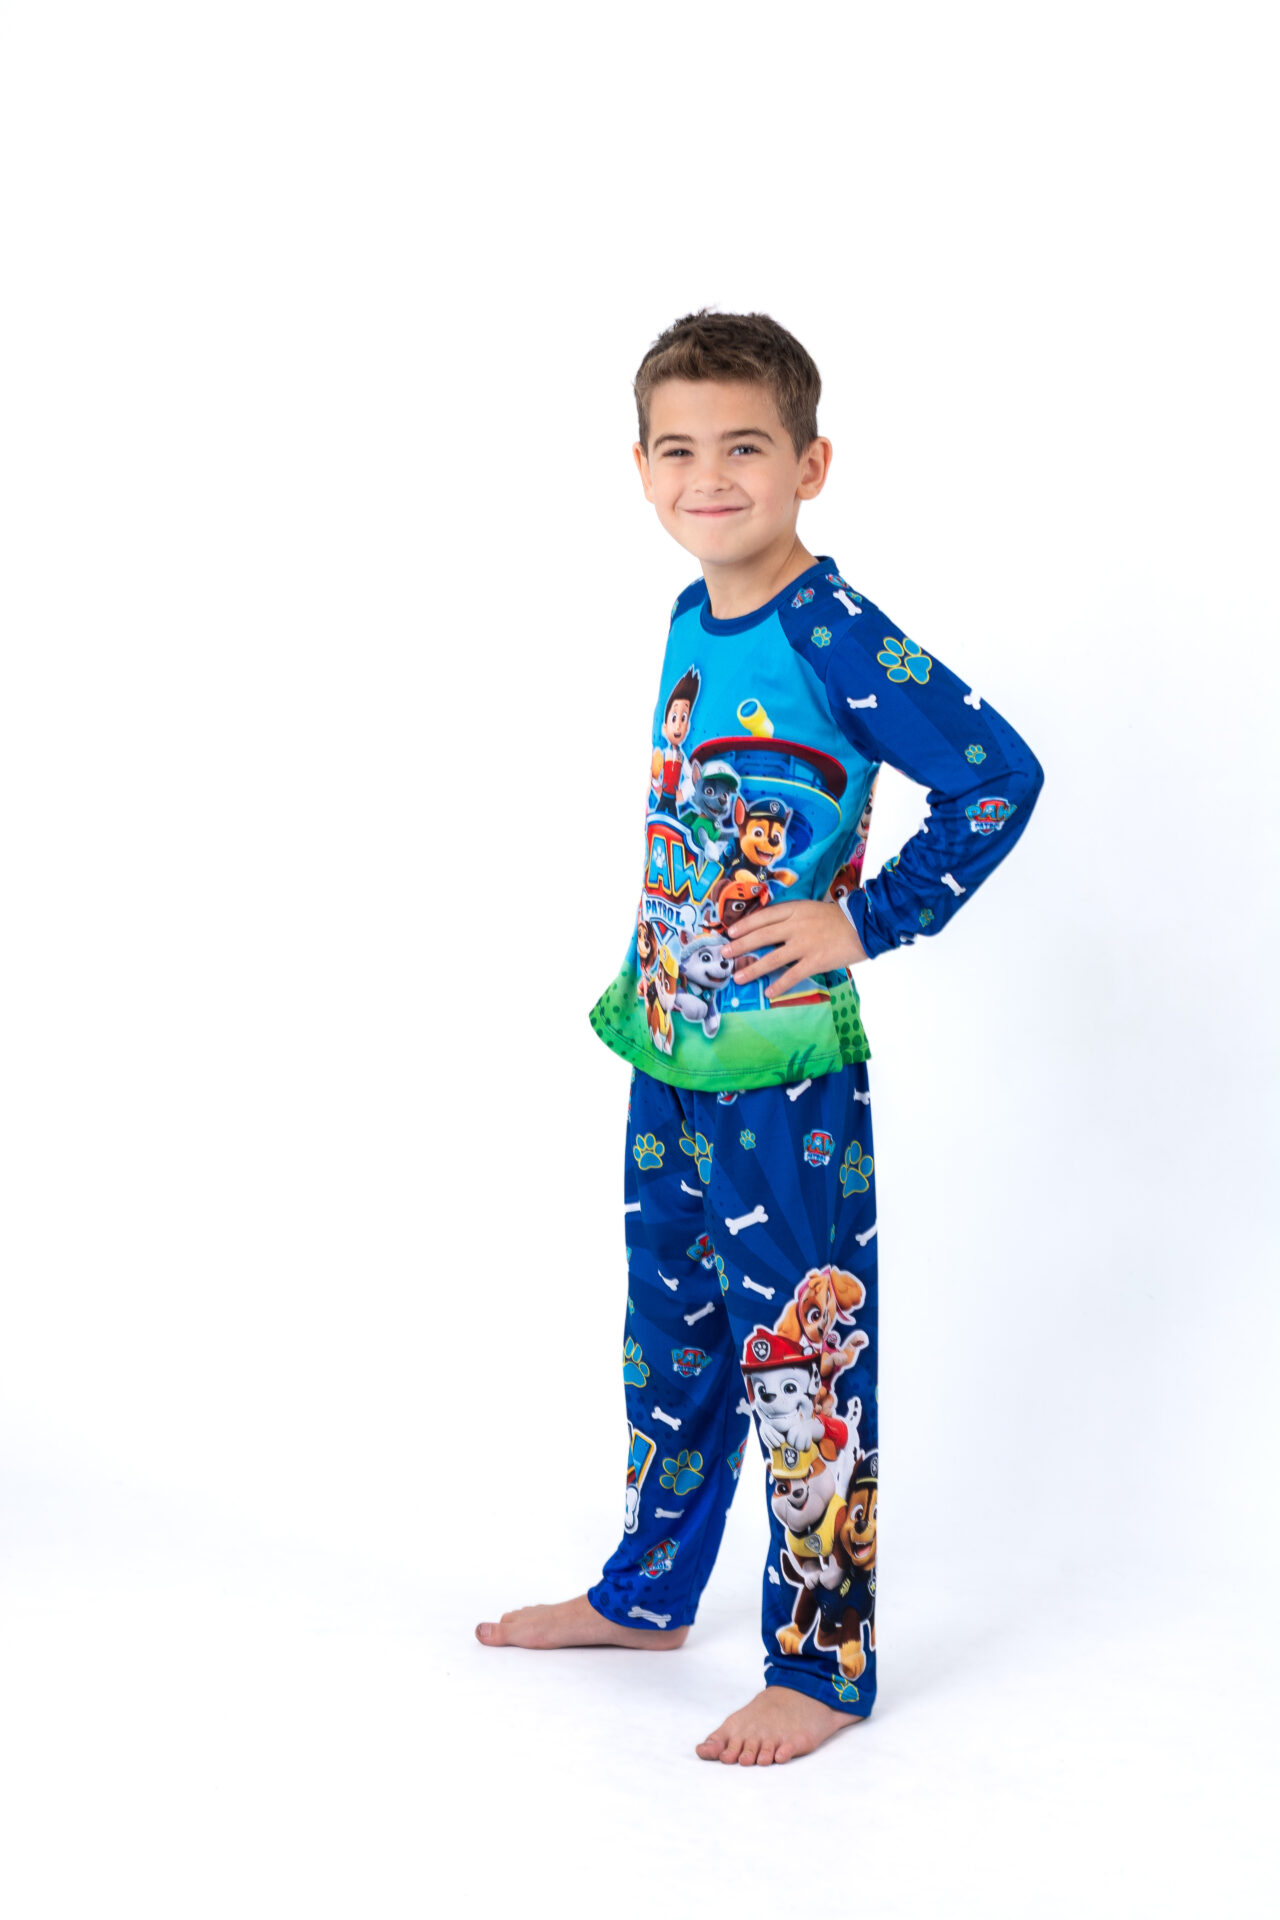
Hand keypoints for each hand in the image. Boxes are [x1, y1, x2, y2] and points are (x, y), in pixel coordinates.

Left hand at [724, 900, 867, 1000]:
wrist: (864, 924)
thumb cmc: (838, 917)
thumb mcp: (811, 909)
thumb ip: (793, 917)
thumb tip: (771, 929)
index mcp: (795, 910)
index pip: (764, 917)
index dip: (745, 925)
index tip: (730, 932)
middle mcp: (796, 926)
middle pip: (761, 936)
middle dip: (740, 945)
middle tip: (724, 954)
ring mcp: (804, 944)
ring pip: (772, 958)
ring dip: (753, 969)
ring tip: (738, 977)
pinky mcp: (815, 961)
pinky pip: (793, 974)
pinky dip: (780, 984)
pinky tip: (769, 992)